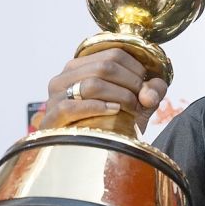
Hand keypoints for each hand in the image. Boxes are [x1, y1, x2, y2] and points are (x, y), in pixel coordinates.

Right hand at [42, 48, 168, 132]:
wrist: (93, 151)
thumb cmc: (115, 122)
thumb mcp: (139, 102)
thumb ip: (153, 90)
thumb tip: (149, 93)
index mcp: (84, 65)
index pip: (114, 53)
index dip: (136, 69)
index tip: (145, 88)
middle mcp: (66, 75)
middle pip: (105, 66)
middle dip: (130, 84)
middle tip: (140, 101)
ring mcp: (56, 96)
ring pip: (91, 83)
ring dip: (119, 96)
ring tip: (130, 108)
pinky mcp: (52, 116)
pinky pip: (71, 106)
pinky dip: (97, 107)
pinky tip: (113, 111)